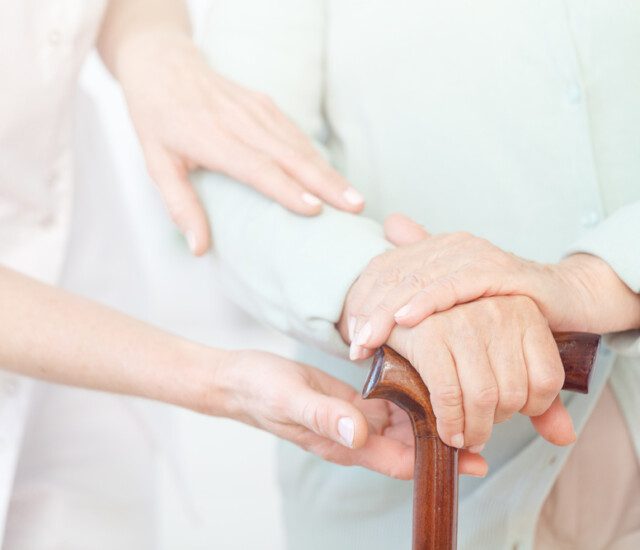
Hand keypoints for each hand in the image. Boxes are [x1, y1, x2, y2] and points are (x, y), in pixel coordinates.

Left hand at [114, 31, 364, 254]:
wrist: (163, 65)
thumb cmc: (158, 120)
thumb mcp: (156, 163)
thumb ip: (180, 205)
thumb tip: (199, 249)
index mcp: (210, 137)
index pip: (255, 167)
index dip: (285, 188)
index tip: (314, 209)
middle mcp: (239, 121)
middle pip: (290, 155)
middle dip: (326, 183)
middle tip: (355, 207)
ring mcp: (257, 109)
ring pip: (300, 145)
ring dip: (330, 172)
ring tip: (355, 198)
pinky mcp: (266, 104)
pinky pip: (296, 134)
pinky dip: (318, 158)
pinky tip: (334, 178)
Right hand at [212, 350, 487, 477]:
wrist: (239, 381)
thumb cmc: (261, 391)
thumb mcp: (290, 399)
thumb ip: (323, 416)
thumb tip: (360, 433)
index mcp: (342, 441)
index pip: (398, 461)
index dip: (436, 464)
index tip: (475, 459)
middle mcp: (353, 435)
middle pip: (407, 446)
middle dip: (444, 442)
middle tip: (486, 427)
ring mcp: (351, 418)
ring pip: (400, 425)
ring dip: (430, 419)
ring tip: (466, 404)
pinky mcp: (347, 401)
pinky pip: (384, 404)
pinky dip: (407, 398)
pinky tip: (426, 383)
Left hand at [348, 214, 639, 350]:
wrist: (564, 297)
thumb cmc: (503, 302)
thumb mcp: (457, 295)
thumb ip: (423, 280)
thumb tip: (390, 239)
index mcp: (438, 249)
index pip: (388, 270)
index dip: (364, 301)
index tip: (350, 334)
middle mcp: (452, 247)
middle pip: (397, 275)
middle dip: (369, 311)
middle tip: (353, 344)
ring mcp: (475, 255)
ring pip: (418, 281)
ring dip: (388, 312)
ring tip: (367, 339)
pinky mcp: (500, 271)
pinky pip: (456, 285)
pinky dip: (429, 302)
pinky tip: (406, 319)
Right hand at [384, 296, 575, 450]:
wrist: (401, 308)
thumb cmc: (457, 339)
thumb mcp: (506, 356)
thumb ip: (539, 396)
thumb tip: (565, 437)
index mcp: (524, 312)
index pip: (549, 379)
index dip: (532, 408)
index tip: (511, 412)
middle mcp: (497, 311)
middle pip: (515, 393)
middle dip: (496, 422)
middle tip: (480, 427)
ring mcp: (463, 321)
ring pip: (484, 398)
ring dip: (473, 429)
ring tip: (464, 434)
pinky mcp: (429, 335)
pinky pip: (448, 394)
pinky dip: (450, 422)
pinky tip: (447, 430)